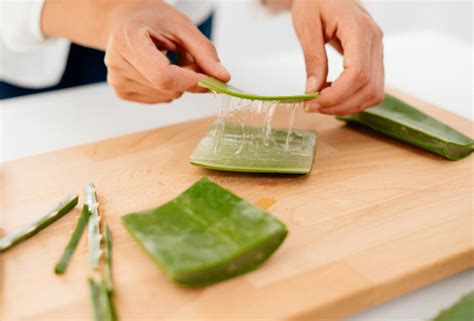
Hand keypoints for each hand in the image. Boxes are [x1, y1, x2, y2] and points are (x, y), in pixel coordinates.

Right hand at [42, 0, 229, 103]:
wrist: (127, 21)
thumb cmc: (154, 21)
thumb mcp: (183, 27)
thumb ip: (205, 53)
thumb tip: (223, 78)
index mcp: (128, 40)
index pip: (163, 75)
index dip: (191, 82)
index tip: (213, 80)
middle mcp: (117, 63)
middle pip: (167, 88)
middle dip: (189, 79)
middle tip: (190, 59)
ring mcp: (117, 81)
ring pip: (167, 96)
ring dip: (179, 84)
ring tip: (171, 60)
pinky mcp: (122, 92)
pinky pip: (160, 99)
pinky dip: (169, 88)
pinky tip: (161, 70)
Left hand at [292, 0, 383, 114]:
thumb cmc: (315, 1)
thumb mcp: (306, 26)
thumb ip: (313, 59)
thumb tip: (312, 91)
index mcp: (358, 28)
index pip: (357, 72)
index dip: (337, 94)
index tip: (313, 103)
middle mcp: (375, 40)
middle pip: (368, 86)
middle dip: (339, 104)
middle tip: (312, 107)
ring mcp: (378, 50)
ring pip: (374, 92)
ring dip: (347, 105)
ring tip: (321, 103)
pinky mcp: (374, 58)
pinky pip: (372, 88)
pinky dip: (354, 99)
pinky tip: (333, 96)